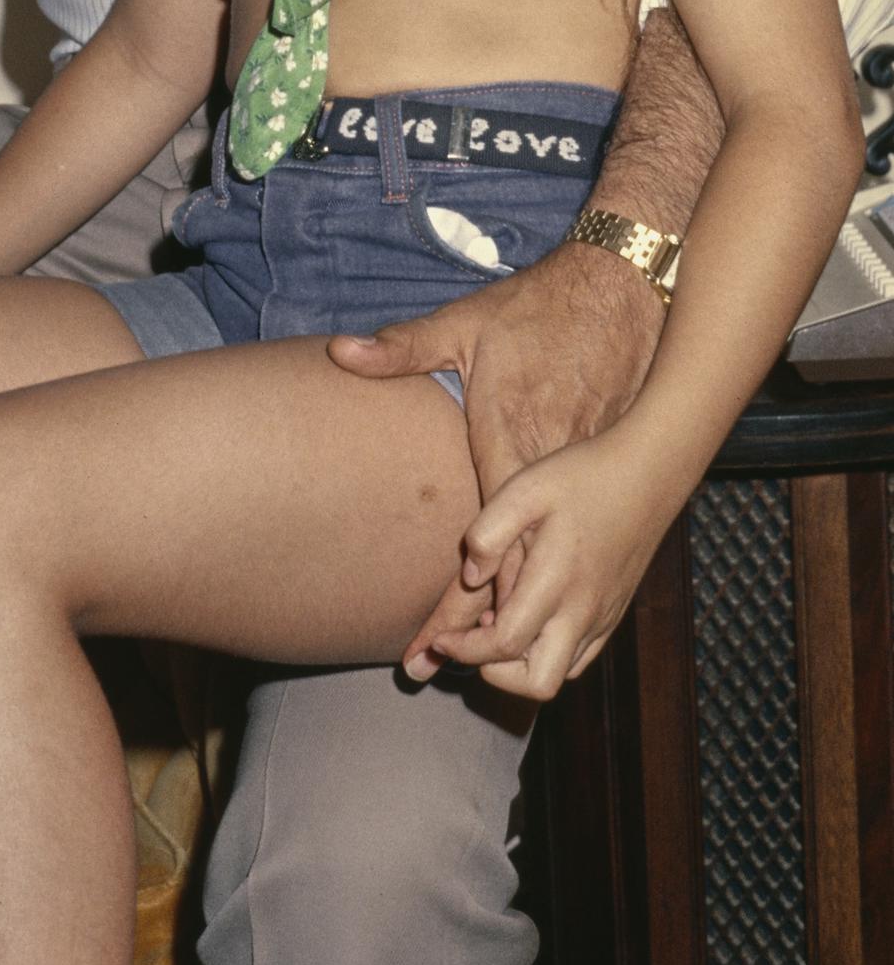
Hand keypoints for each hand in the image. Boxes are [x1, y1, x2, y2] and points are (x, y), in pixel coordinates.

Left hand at [328, 239, 665, 676]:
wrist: (624, 300)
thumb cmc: (537, 314)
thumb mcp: (465, 324)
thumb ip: (402, 348)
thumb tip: (339, 354)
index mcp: (517, 456)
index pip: (485, 560)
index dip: (450, 613)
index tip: (418, 649)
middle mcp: (558, 493)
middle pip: (520, 599)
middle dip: (474, 643)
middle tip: (424, 664)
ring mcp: (591, 499)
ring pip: (560, 600)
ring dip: (515, 636)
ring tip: (464, 661)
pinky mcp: (610, 495)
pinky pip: (589, 581)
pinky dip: (556, 612)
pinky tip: (525, 630)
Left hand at [417, 434, 679, 700]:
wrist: (648, 474)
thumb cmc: (581, 476)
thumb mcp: (524, 488)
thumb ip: (489, 534)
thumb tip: (472, 579)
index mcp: (555, 582)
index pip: (506, 645)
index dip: (465, 650)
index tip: (440, 639)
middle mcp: (583, 612)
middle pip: (538, 683)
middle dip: (495, 673)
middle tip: (470, 640)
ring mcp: (603, 618)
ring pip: (560, 675)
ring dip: (521, 666)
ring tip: (498, 624)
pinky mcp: (614, 614)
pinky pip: (580, 658)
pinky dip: (549, 655)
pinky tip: (532, 619)